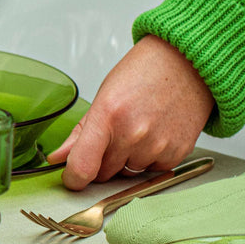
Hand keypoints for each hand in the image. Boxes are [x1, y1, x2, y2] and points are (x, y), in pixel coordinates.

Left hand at [46, 35, 213, 189]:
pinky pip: (151, 171)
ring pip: (126, 173)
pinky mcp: (177, 153)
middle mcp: (133, 133)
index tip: (72, 178)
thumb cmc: (143, 75)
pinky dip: (149, 159)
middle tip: (112, 136)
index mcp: (108, 115)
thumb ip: (79, 133)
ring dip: (126, 160)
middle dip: (101, 162)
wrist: (186, 64)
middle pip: (103, 173)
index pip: (82, 166)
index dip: (73, 178)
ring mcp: (157, 145)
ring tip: (137, 130)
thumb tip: (57, 158)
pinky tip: (154, 135)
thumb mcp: (103, 96)